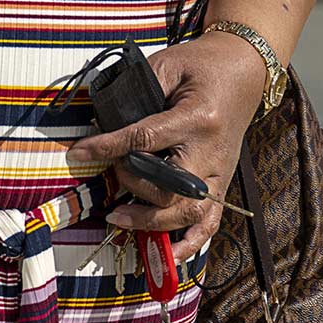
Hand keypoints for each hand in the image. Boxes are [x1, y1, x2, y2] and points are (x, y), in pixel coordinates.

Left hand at [65, 33, 267, 261]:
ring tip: (118, 219)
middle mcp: (212, 152)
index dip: (108, 148)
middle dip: (133, 184)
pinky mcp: (223, 184)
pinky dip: (190, 243)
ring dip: (151, 222)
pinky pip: (210, 223)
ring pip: (188, 211)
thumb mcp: (166, 66)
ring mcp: (220, 173)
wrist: (243, 71)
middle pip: (169, 185)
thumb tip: (102, 127)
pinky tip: (168, 256)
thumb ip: (137, 96)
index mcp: (198, 118)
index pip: (147, 139)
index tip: (79, 153)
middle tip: (111, 173)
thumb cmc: (200, 66)